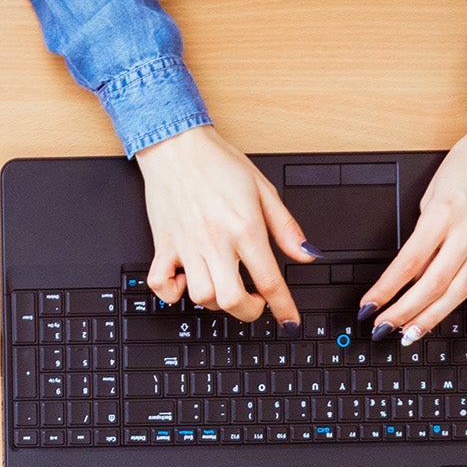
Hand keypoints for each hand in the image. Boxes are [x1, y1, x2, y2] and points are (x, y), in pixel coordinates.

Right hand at [133, 125, 314, 327]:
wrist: (175, 144)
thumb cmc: (218, 164)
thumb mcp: (263, 190)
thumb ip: (286, 228)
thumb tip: (307, 255)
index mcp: (244, 227)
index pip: (269, 281)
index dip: (284, 308)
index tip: (289, 321)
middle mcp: (214, 240)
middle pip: (232, 300)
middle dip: (249, 310)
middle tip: (255, 301)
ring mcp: (186, 245)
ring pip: (200, 296)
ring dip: (216, 301)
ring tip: (224, 285)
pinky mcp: (162, 244)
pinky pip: (159, 283)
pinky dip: (171, 293)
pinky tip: (185, 282)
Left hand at [364, 103, 466, 345]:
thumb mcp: (434, 188)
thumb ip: (426, 226)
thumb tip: (416, 261)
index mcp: (443, 215)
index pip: (408, 263)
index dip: (385, 290)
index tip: (369, 307)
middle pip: (430, 284)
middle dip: (403, 311)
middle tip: (384, 329)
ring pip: (460, 291)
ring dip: (435, 317)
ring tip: (413, 334)